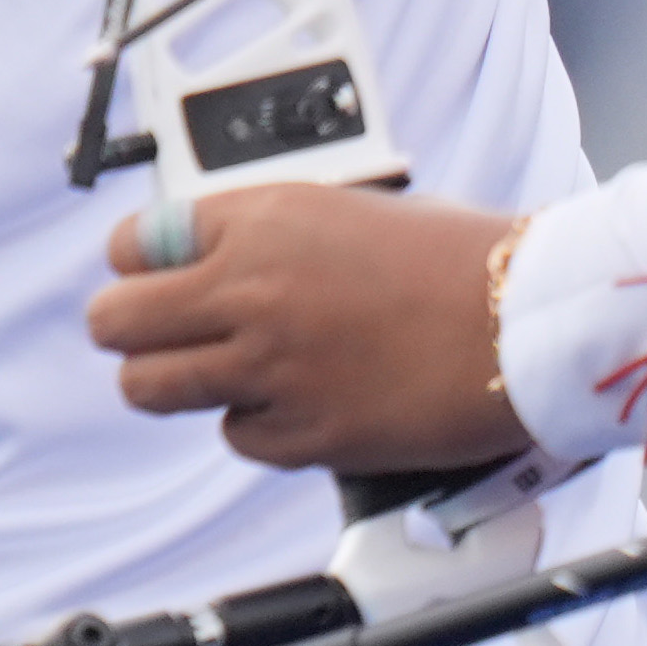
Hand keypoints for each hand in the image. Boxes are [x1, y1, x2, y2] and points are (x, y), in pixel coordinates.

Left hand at [84, 180, 538, 478]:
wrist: (529, 322)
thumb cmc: (460, 259)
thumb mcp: (348, 209)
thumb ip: (269, 232)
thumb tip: (209, 254)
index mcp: (260, 219)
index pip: (134, 243)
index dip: (139, 265)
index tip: (154, 277)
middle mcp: (250, 290)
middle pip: (117, 321)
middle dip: (128, 330)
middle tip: (156, 335)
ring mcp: (271, 366)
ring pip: (150, 388)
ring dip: (171, 384)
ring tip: (209, 376)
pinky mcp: (304, 433)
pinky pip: (235, 437)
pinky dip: (256, 427)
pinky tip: (296, 404)